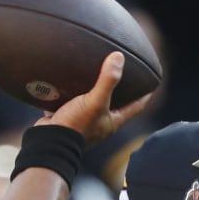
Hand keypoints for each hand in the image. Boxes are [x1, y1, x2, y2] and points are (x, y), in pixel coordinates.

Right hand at [33, 51, 152, 145]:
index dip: (145, 94)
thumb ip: (107, 80)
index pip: (137, 106)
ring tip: (98, 73)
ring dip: (97, 90)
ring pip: (94, 102)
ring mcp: (84, 121)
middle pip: (117, 104)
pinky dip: (75, 92)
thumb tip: (118, 57)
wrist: (46, 142)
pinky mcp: (68, 118)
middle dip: (121, 91)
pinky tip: (72, 80)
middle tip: (124, 74)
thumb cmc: (75, 126)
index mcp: (113, 121)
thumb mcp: (94, 101)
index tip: (151, 82)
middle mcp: (101, 122)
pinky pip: (74, 102)